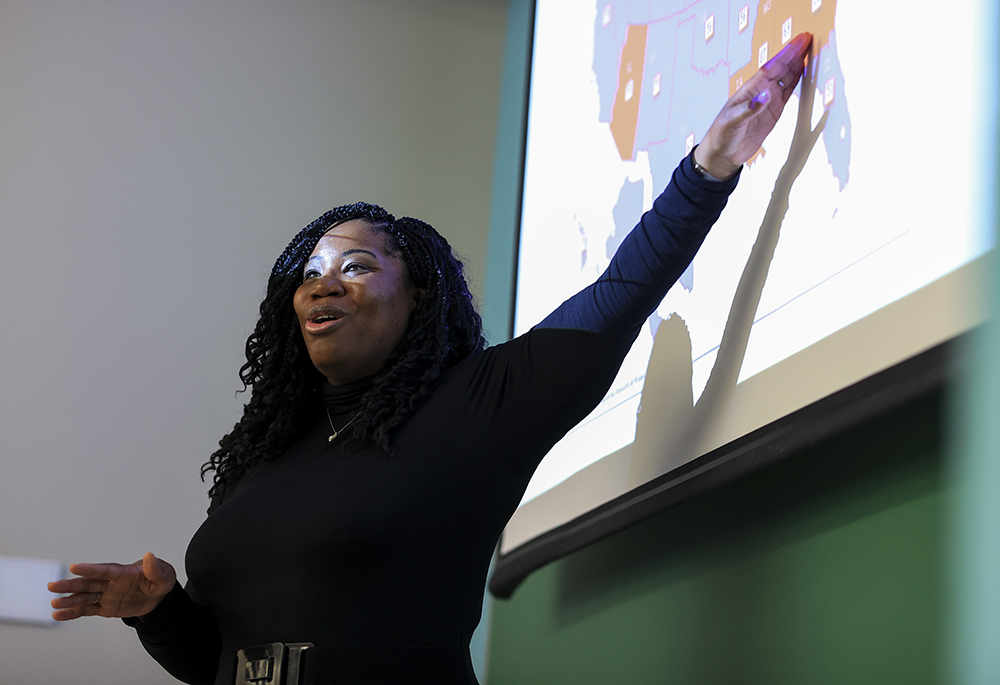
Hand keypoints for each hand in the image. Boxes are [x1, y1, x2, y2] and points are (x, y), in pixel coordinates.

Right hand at [47, 552, 175, 620]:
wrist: (157, 598)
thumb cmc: (159, 580)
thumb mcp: (165, 575)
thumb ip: (156, 569)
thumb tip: (150, 556)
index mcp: (123, 572)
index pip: (105, 570)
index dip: (90, 569)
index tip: (74, 567)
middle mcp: (111, 582)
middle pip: (88, 583)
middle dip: (71, 584)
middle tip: (53, 586)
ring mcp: (106, 595)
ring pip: (84, 597)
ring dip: (69, 600)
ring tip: (54, 603)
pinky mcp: (104, 607)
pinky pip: (87, 610)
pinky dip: (73, 613)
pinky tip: (59, 614)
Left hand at [695, 32, 813, 179]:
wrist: (723, 153)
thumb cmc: (721, 135)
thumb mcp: (732, 121)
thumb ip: (749, 109)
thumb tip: (764, 96)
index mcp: (750, 90)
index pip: (771, 67)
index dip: (786, 54)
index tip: (799, 42)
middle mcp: (760, 92)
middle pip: (780, 68)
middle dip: (794, 54)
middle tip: (808, 40)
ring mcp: (768, 101)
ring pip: (785, 78)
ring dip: (797, 64)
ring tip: (809, 51)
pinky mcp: (773, 112)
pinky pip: (788, 92)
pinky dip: (796, 81)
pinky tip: (803, 72)